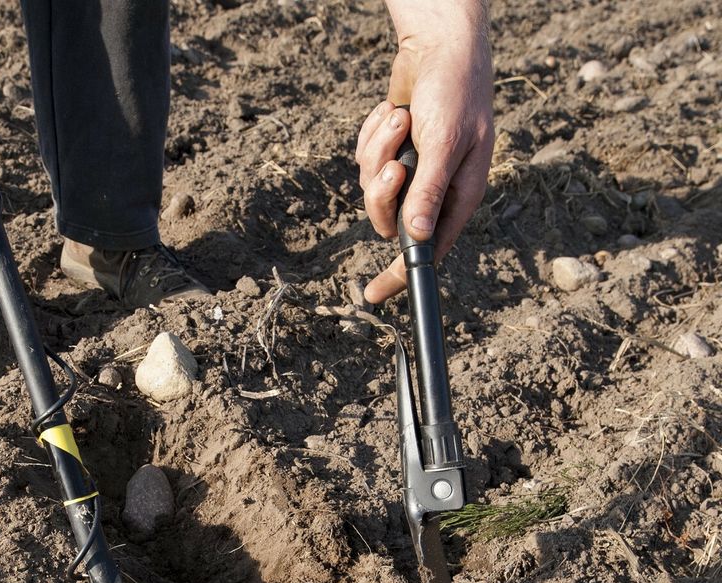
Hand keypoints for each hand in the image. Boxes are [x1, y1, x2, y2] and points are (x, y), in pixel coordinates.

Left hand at [355, 27, 492, 302]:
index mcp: (458, 195)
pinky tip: (392, 110)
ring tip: (400, 118)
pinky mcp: (390, 152)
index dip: (401, 275)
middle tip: (394, 164)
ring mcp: (411, 171)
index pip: (428, 250)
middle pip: (387, 220)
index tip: (373, 296)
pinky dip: (372, 135)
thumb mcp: (445, 142)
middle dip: (382, 191)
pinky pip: (363, 160)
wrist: (438, 48)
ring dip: (378, 151)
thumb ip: (430, 190)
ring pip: (371, 188)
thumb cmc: (453, 91)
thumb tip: (419, 238)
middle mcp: (434, 188)